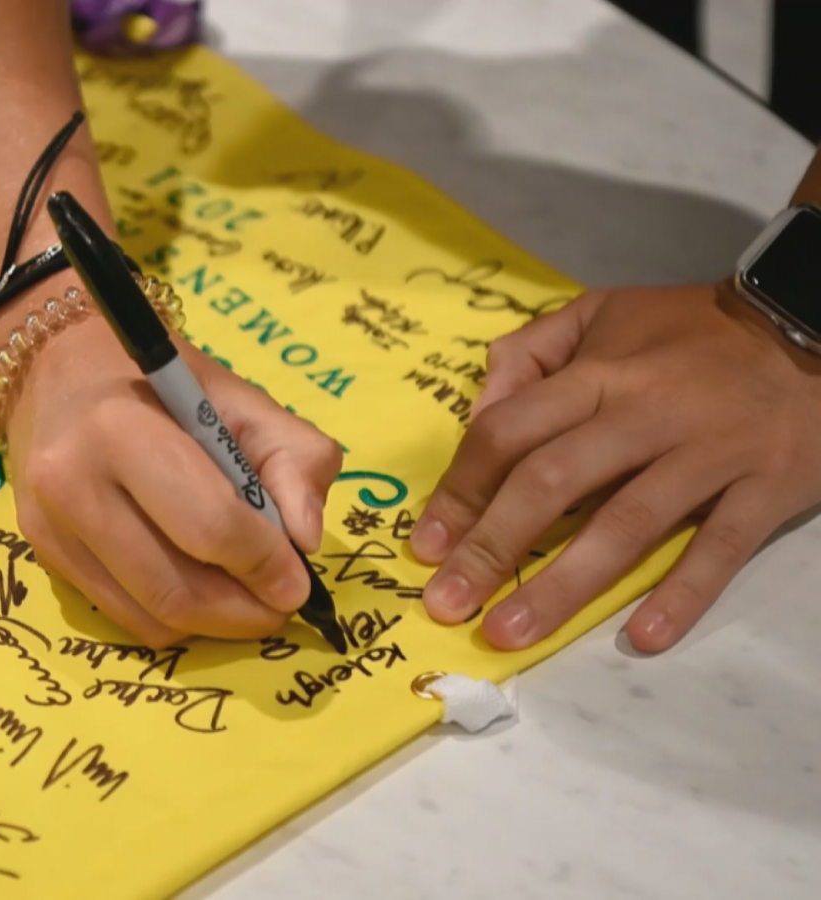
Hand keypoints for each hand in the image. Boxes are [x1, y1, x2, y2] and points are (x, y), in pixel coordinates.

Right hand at [3, 307, 342, 647]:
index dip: (265, 564)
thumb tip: (306, 542)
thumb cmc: (158, 381)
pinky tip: (197, 589)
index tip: (298, 581)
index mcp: (121, 428)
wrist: (58, 367)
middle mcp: (72, 482)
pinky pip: (123, 616)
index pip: (208, 525)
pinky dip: (174, 619)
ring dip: (213, 625)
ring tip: (244, 600)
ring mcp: (49, 525)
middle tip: (279, 605)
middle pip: (176, 587)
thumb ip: (293, 458)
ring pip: (150, 616)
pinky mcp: (43, 552)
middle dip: (244, 611)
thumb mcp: (240, 397)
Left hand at [413, 282, 820, 651]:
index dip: (461, 489)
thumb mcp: (603, 313)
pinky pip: (720, 546)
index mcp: (600, 372)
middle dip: (490, 548)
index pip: (509, 432)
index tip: (426, 542)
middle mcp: (646, 412)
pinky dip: (682, 592)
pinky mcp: (768, 485)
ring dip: (561, 586)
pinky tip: (643, 638)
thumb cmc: (692, 330)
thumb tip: (478, 406)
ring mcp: (709, 452)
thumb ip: (531, 352)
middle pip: (551, 482)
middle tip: (446, 604)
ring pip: (625, 524)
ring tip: (508, 633)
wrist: (816, 322)